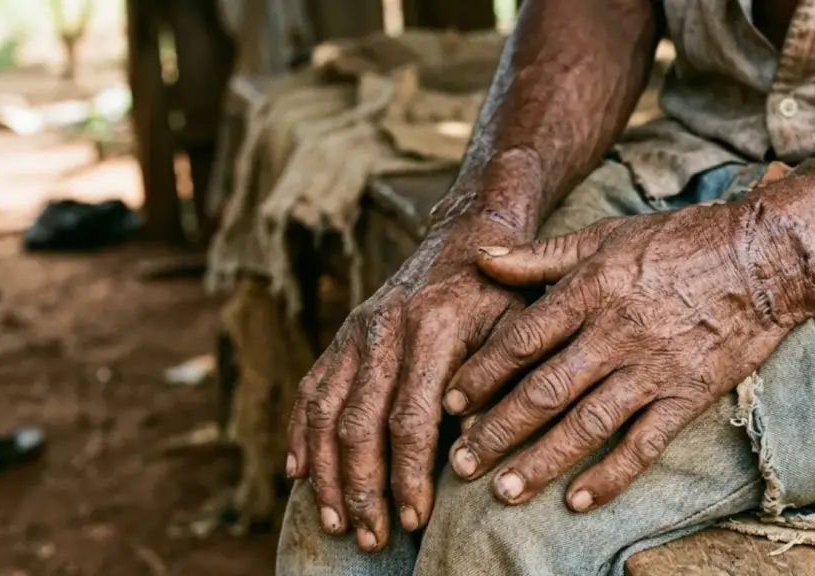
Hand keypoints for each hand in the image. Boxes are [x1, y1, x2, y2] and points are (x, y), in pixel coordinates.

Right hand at [285, 215, 528, 551]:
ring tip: (335, 521)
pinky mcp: (341, 337)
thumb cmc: (501, 293)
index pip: (409, 418)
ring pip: (325, 413)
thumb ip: (497, 383)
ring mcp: (355, 333)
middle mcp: (383, 331)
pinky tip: (298, 474)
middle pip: (358, 424)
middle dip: (362, 488)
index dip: (409, 474)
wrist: (465, 239)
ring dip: (326, 473)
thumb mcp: (516, 329)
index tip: (416, 517)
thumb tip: (471, 449)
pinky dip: (299, 435)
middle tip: (372, 537)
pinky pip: (310, 390)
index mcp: (432, 329)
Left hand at [442, 200, 814, 510]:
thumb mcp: (605, 234)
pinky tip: (578, 500)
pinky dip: (612, 475)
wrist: (765, 256)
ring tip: (504, 491)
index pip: (522, 340)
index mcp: (591, 289)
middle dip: (498, 431)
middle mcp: (616, 332)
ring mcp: (653, 367)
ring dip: (542, 461)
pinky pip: (645, 443)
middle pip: (545, 391)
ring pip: (587, 424)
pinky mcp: (688, 395)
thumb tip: (481, 257)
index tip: (450, 404)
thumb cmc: (680, 240)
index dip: (482, 375)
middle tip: (461, 463)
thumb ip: (540, 254)